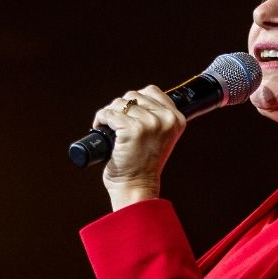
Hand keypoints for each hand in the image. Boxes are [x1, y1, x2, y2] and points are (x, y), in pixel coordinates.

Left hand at [93, 85, 185, 210]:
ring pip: (119, 103)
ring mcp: (149, 124)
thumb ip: (157, 118)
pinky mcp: (132, 130)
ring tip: (109, 128)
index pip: (152, 91)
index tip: (128, 115)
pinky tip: (100, 128)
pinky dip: (100, 120)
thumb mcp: (160, 137)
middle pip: (133, 96)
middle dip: (120, 108)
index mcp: (176, 119)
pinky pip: (108, 114)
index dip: (136, 101)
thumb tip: (135, 99)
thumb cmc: (144, 164)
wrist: (137, 187)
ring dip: (109, 113)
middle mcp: (166, 119)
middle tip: (116, 125)